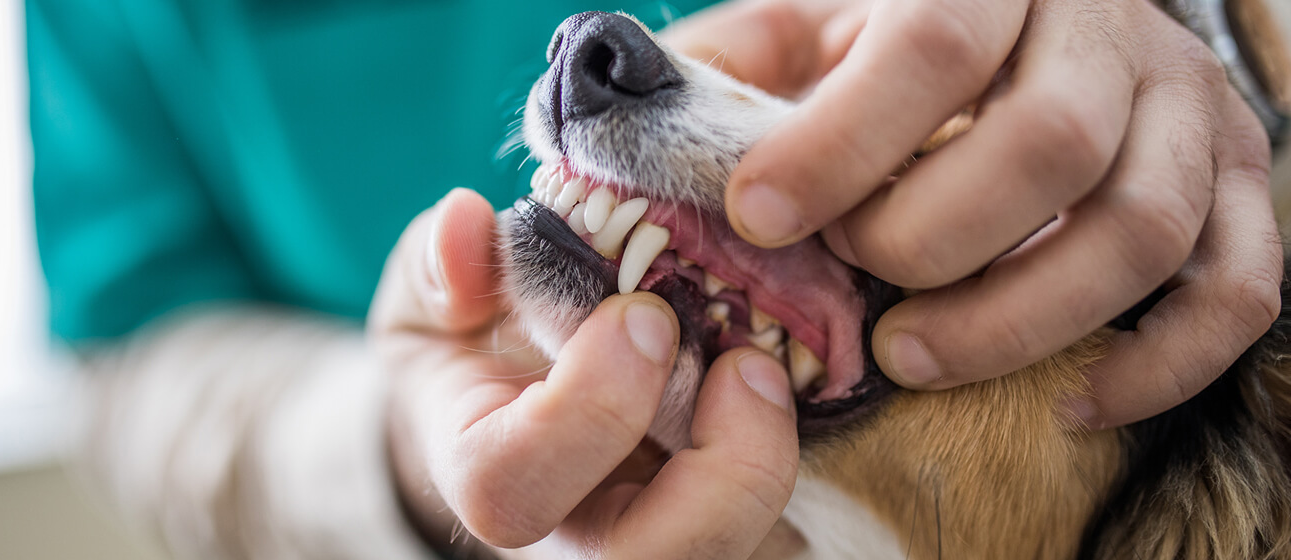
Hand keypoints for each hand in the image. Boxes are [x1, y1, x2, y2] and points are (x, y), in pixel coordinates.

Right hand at [369, 188, 801, 557]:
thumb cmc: (468, 341)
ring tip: (771, 371)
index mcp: (485, 473)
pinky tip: (793, 385)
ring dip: (770, 467)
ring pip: (722, 553)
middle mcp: (570, 533)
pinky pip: (772, 531)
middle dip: (720, 470)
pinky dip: (792, 460)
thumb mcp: (432, 293)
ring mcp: (646, 536)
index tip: (642, 313)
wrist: (502, 400)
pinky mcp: (710, 526)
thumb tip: (467, 223)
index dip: (588, 410)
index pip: (515, 488)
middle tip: (749, 364)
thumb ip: (440, 264)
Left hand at [665, 0, 1280, 427]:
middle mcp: (1111, 28)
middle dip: (928, 238)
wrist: (1039, 26)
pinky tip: (1067, 401)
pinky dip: (1156, 366)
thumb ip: (738, 60)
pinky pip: (1234, 294)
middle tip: (851, 276)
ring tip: (912, 354)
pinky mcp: (1236, 191)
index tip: (758, 213)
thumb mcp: (814, 22)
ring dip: (1017, 318)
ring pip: (1141, 230)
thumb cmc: (901, 42)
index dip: (842, 142)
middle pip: (1049, 144)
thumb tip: (644, 126)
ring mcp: (1189, 111)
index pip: (935, 43)